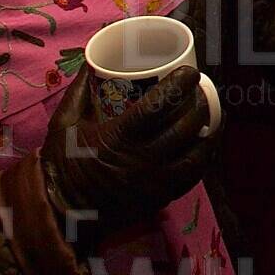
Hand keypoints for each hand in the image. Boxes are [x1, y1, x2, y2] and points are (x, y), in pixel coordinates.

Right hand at [39, 67, 217, 251]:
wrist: (61, 211)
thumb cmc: (62, 163)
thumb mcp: (64, 123)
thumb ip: (79, 91)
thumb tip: (93, 62)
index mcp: (117, 138)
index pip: (158, 106)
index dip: (179, 86)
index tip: (190, 72)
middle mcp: (141, 160)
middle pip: (184, 127)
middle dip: (199, 104)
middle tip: (202, 89)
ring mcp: (154, 182)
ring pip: (195, 152)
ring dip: (209, 130)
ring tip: (212, 112)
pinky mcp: (160, 198)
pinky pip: (193, 176)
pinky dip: (204, 156)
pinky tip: (207, 142)